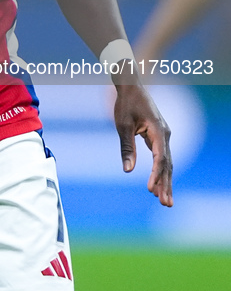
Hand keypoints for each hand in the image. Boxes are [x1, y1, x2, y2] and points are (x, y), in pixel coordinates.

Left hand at [113, 84, 172, 206]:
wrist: (131, 86)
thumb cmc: (126, 104)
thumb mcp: (123, 126)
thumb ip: (127, 148)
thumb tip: (128, 170)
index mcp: (158, 131)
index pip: (160, 158)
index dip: (156, 175)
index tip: (150, 190)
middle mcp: (165, 134)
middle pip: (167, 164)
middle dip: (166, 185)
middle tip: (166, 204)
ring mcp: (164, 135)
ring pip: (167, 162)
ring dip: (165, 181)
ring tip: (165, 201)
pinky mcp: (159, 136)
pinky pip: (162, 157)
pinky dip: (161, 171)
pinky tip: (158, 184)